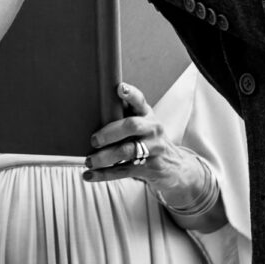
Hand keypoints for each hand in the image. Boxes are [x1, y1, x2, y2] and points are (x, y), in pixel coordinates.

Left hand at [82, 82, 210, 208]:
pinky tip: (89, 175)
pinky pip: (124, 171)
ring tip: (88, 161)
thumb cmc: (149, 141)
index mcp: (148, 115)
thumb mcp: (144, 125)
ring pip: (127, 151)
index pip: (140, 101)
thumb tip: (93, 109)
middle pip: (132, 126)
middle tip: (94, 140)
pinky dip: (104, 174)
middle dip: (110, 132)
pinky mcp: (151, 168)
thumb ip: (125, 116)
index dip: (130, 94)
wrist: (176, 167)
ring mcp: (154, 149)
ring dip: (104, 157)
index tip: (120, 88)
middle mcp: (153, 129)